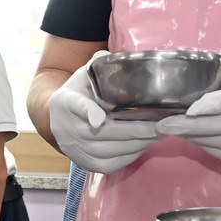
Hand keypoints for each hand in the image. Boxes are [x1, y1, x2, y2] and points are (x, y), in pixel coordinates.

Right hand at [50, 52, 160, 172]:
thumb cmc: (79, 94)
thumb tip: (111, 55)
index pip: (76, 107)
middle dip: (138, 129)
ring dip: (141, 142)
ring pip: (114, 149)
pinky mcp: (87, 165)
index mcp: (66, 102)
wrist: (56, 120)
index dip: (88, 113)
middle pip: (106, 132)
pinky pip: (115, 162)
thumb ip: (97, 66)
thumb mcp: (83, 77)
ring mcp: (77, 149)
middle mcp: (68, 128)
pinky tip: (147, 143)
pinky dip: (134, 154)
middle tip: (164, 123)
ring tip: (161, 132)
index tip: (99, 119)